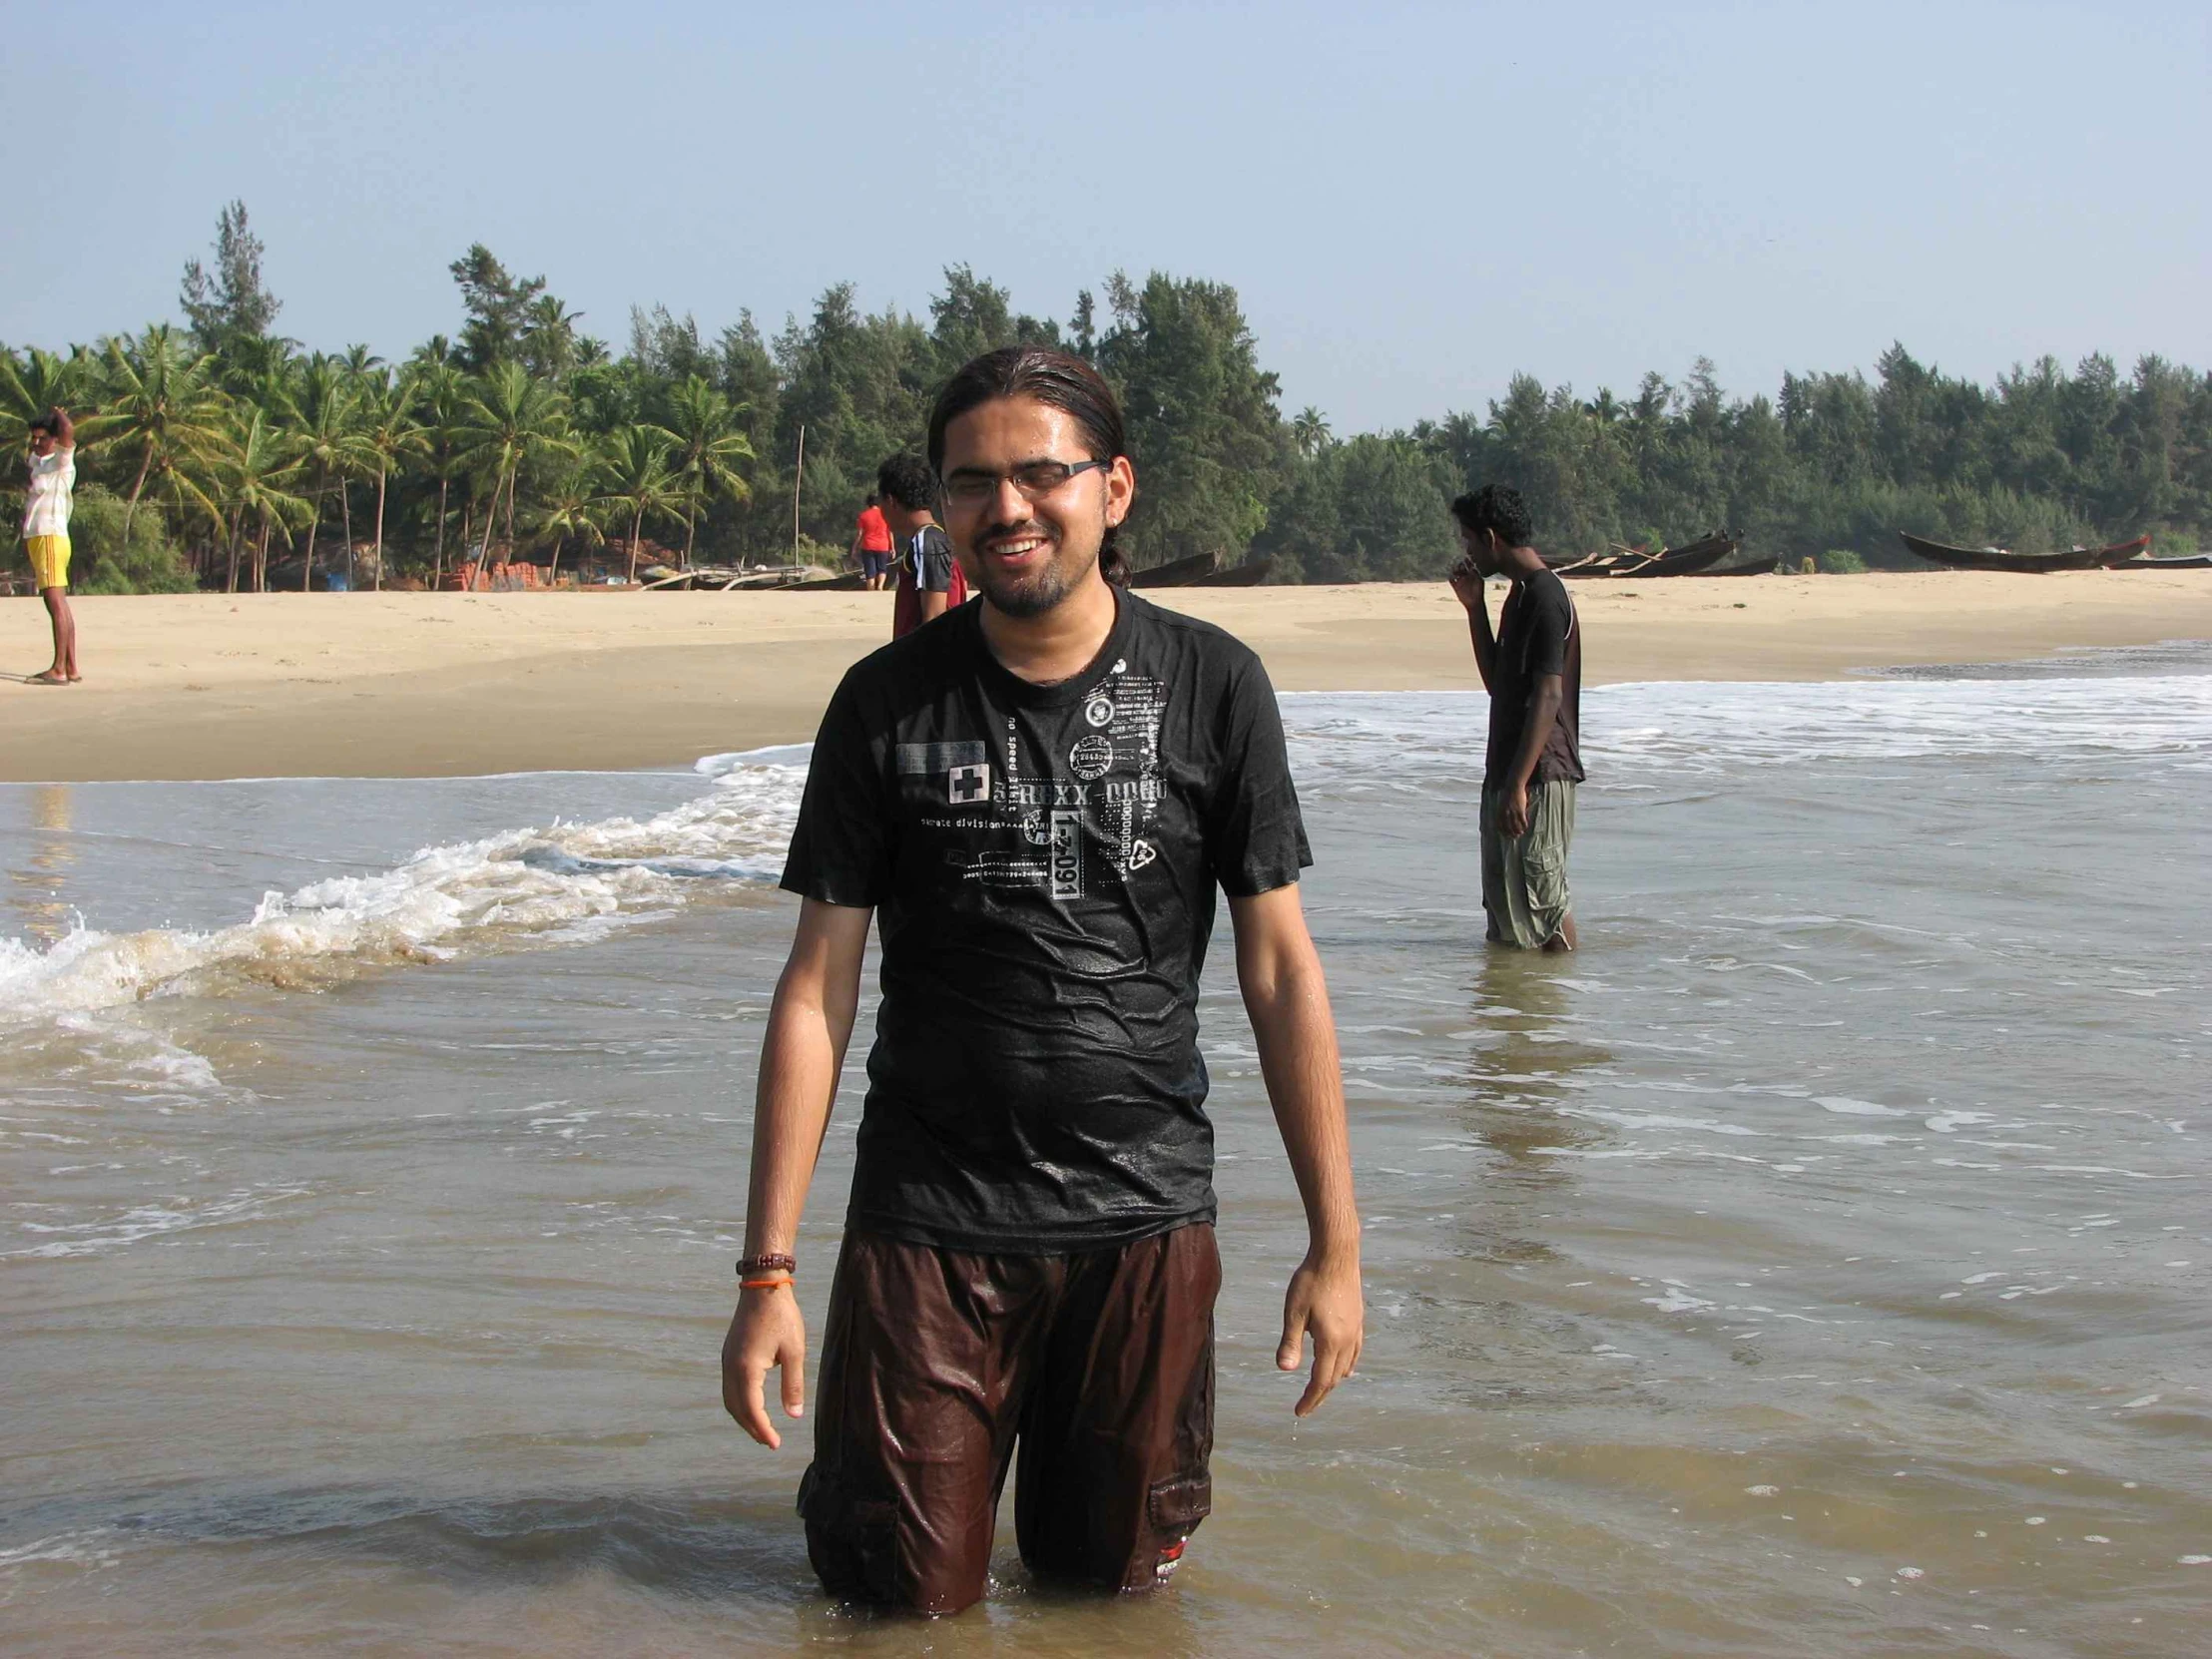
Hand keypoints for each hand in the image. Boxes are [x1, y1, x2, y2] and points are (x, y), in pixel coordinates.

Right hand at [721, 1285, 806, 1448]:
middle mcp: (731, 1368)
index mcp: (747, 1369)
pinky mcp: (728, 1354)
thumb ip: (793, 1385)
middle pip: (737, 1409)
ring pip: (730, 1399)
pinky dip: (739, 1402)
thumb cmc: (782, 1317)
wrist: (763, 1287)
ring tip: (761, 1428)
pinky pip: (729, 1387)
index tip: (775, 1444)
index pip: (752, 1411)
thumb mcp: (795, 1352)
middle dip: (752, 1428)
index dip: (763, 1431)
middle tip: (770, 1442)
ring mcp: (726, 1360)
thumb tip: (794, 1415)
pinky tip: (752, 1404)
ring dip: (744, 1417)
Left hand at [1276, 1248, 1363, 1415]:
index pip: (1321, 1381)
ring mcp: (1356, 1329)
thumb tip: (1284, 1370)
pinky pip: (1354, 1351)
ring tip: (1321, 1388)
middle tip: (1306, 1406)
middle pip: (1335, 1378)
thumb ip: (1290, 1342)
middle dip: (1320, 1394)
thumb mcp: (1294, 1312)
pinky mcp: (1358, 1319)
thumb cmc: (1311, 1280)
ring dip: (1333, 1380)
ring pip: (1347, 1366)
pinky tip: (1344, 1364)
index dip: (1310, 1399)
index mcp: (1331, 1342)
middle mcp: (1348, 1340)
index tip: (1299, 1412)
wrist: (1336, 1254)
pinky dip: (1346, 1364)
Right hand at [1447, 559, 1484, 610]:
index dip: (1467, 561)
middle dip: (1460, 565)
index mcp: (1472, 574)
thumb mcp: (1479, 581)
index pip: (1468, 566)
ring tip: (1454, 569)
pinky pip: (1451, 580)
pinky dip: (1450, 577)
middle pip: (1461, 568)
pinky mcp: (1455, 587)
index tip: (1465, 558)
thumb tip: (1472, 567)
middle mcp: (1466, 577)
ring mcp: (1460, 581)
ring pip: (1455, 573)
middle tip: (1459, 564)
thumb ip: (1476, 574)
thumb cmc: (1479, 591)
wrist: (1474, 602)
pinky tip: (1450, 576)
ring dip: (1454, 570)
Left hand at [1498, 783, 1530, 837]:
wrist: (1514, 786)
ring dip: (1518, 831)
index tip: (1506, 836)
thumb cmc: (1508, 793)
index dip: (1503, 832)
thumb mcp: (1502, 803)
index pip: (1499, 825)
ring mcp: (1512, 812)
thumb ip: (1503, 811)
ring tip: (1520, 833)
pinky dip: (1524, 825)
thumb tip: (1505, 818)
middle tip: (1515, 837)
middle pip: (1507, 827)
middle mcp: (1505, 813)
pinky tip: (1526, 827)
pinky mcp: (1520, 810)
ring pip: (1515, 826)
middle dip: (1511, 834)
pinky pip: (1522, 821)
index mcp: (1499, 812)